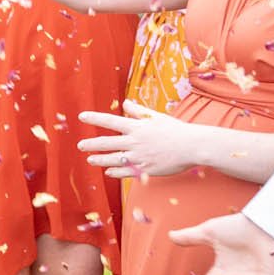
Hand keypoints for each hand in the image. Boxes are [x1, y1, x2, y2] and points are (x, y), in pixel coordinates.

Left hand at [78, 103, 208, 179]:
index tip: (81, 116)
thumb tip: (125, 102)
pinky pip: (125, 172)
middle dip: (91, 144)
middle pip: (107, 143)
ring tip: (90, 160)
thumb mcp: (156, 117)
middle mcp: (135, 142)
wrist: (193, 147)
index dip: (94, 118)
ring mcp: (139, 157)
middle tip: (80, 145)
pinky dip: (115, 172)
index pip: (111, 121)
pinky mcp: (145, 169)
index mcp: (137, 127)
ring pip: (113, 159)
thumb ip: (138, 111)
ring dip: (99, 160)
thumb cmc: (176, 130)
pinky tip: (108, 171)